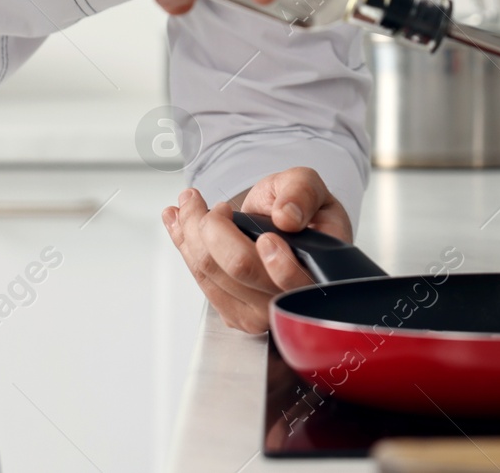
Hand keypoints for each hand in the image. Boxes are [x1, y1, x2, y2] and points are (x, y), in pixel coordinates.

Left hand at [162, 167, 351, 333]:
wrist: (282, 225)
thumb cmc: (298, 208)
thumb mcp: (309, 185)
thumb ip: (303, 193)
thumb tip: (287, 218)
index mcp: (320, 270)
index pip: (296, 280)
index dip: (277, 260)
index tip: (266, 235)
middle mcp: (289, 299)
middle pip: (240, 267)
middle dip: (214, 225)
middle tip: (214, 202)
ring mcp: (261, 312)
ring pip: (212, 271)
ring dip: (190, 230)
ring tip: (190, 201)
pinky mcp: (235, 313)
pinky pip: (201, 279)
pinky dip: (183, 244)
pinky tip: (179, 222)